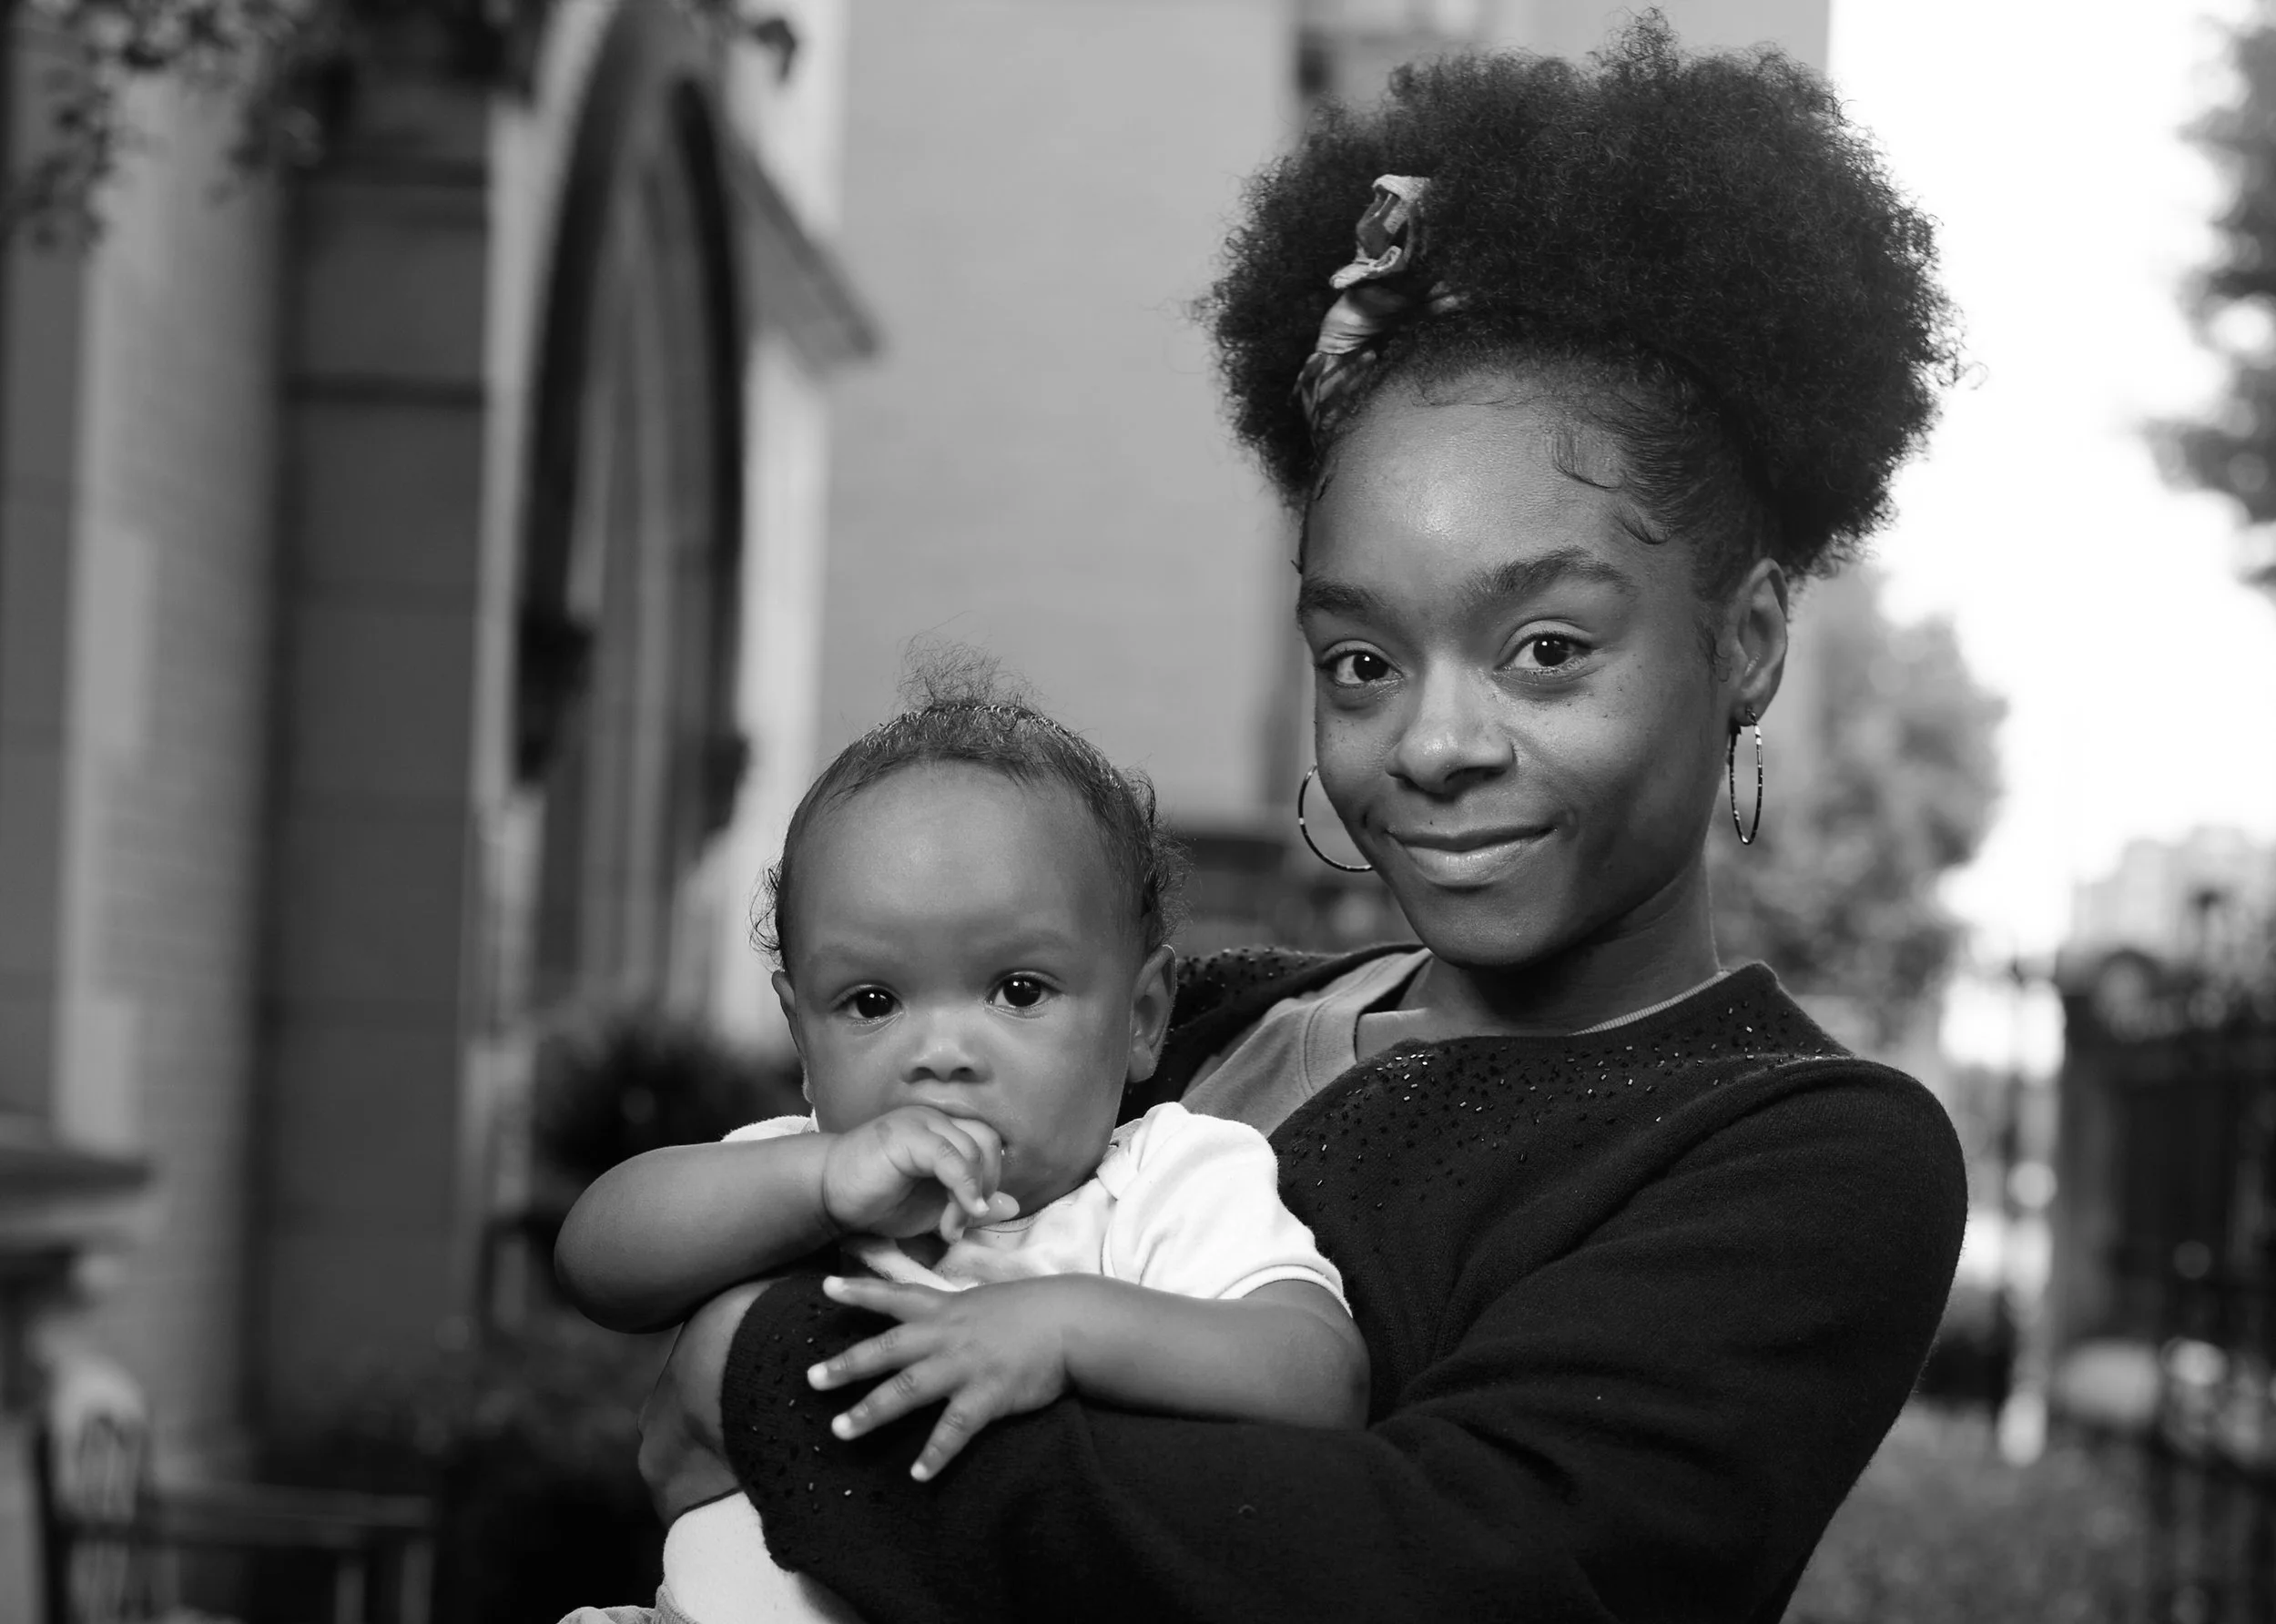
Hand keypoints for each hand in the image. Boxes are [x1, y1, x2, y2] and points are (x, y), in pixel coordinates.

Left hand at [806, 1273, 1082, 1479]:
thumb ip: (955, 1313)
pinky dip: (936, 1453)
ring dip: (871, 1412)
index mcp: (946, 1310)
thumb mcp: (986, 1301)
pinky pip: (955, 1429)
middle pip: (887, 1350)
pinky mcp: (987, 1394)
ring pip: (907, 1390)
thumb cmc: (1034, 1311)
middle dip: (847, 1365)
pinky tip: (918, 1475)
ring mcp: (965, 1365)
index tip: (824, 1288)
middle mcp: (947, 1335)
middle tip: (811, 1379)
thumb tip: (934, 1318)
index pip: (895, 1295)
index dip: (859, 1292)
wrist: (1073, 1321)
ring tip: (841, 1430)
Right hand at [819, 1106, 1018, 1242]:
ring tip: (950, 1226)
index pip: (989, 1145)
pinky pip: (950, 1156)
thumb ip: (969, 1205)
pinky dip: (963, 1186)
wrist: (826, 1194)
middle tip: (963, 1221)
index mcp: (944, 1131)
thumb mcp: (932, 1210)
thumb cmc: (876, 1201)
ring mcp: (922, 1123)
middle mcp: (936, 1119)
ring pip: (974, 1148)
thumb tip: (1012, 1205)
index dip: (991, 1181)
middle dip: (987, 1186)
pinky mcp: (907, 1135)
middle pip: (988, 1142)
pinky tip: (959, 1214)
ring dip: (971, 1195)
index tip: (972, 1217)